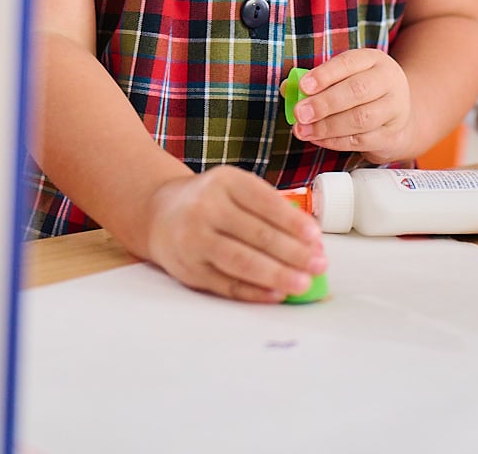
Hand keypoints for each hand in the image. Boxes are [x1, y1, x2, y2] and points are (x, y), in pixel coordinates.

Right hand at [144, 166, 325, 302]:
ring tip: (303, 284)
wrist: (158, 213)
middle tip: (319, 265)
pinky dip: (253, 292)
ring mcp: (194, 239)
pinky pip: (226, 284)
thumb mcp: (233, 187)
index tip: (316, 238)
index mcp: (224, 181)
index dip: (293, 222)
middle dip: (293, 253)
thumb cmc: (209, 201)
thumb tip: (310, 240)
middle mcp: (206, 207)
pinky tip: (275, 295)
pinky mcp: (189, 269)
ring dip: (276, 274)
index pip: (265, 202)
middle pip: (256, 234)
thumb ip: (268, 208)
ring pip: (241, 261)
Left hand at [290, 48, 415, 163]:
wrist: (396, 115)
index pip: (349, 63)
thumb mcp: (343, 77)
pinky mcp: (392, 134)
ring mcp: (394, 108)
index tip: (303, 86)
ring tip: (304, 130)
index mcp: (373, 60)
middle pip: (357, 91)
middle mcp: (388, 80)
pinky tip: (319, 139)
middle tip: (300, 113)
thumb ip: (315, 81)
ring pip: (361, 119)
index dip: (325, 75)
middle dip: (324, 103)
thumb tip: (288, 89)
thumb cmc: (362, 92)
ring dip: (327, 127)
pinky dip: (336, 141)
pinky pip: (362, 140)